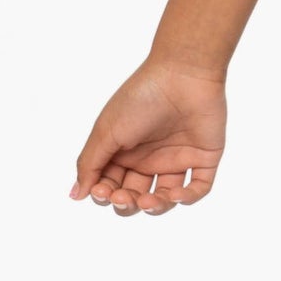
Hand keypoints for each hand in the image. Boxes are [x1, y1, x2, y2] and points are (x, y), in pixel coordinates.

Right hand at [70, 62, 225, 216]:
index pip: (110, 185)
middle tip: (123, 196)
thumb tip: (76, 195)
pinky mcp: (203, 158)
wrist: (182, 74)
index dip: (104, 195)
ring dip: (154, 207)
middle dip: (126, 204)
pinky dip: (186, 199)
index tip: (102, 191)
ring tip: (148, 200)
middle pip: (134, 196)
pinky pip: (197, 188)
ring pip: (165, 198)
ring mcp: (177, 158)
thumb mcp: (106, 131)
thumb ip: (90, 163)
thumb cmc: (140, 98)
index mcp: (123, 151)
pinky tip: (174, 195)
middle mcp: (149, 157)